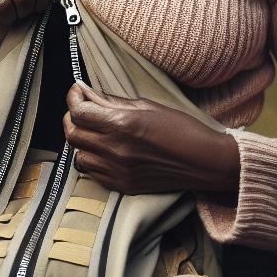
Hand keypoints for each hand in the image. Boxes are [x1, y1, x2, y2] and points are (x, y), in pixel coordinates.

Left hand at [62, 83, 238, 194]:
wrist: (204, 162)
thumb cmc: (182, 129)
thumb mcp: (148, 106)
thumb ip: (113, 101)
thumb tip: (87, 93)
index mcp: (122, 124)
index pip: (79, 111)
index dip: (73, 98)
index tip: (77, 91)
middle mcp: (115, 149)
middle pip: (72, 133)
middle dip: (72, 117)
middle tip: (81, 109)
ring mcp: (117, 171)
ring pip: (78, 156)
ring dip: (81, 141)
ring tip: (93, 132)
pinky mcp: (122, 186)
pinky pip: (92, 173)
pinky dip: (91, 160)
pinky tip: (103, 150)